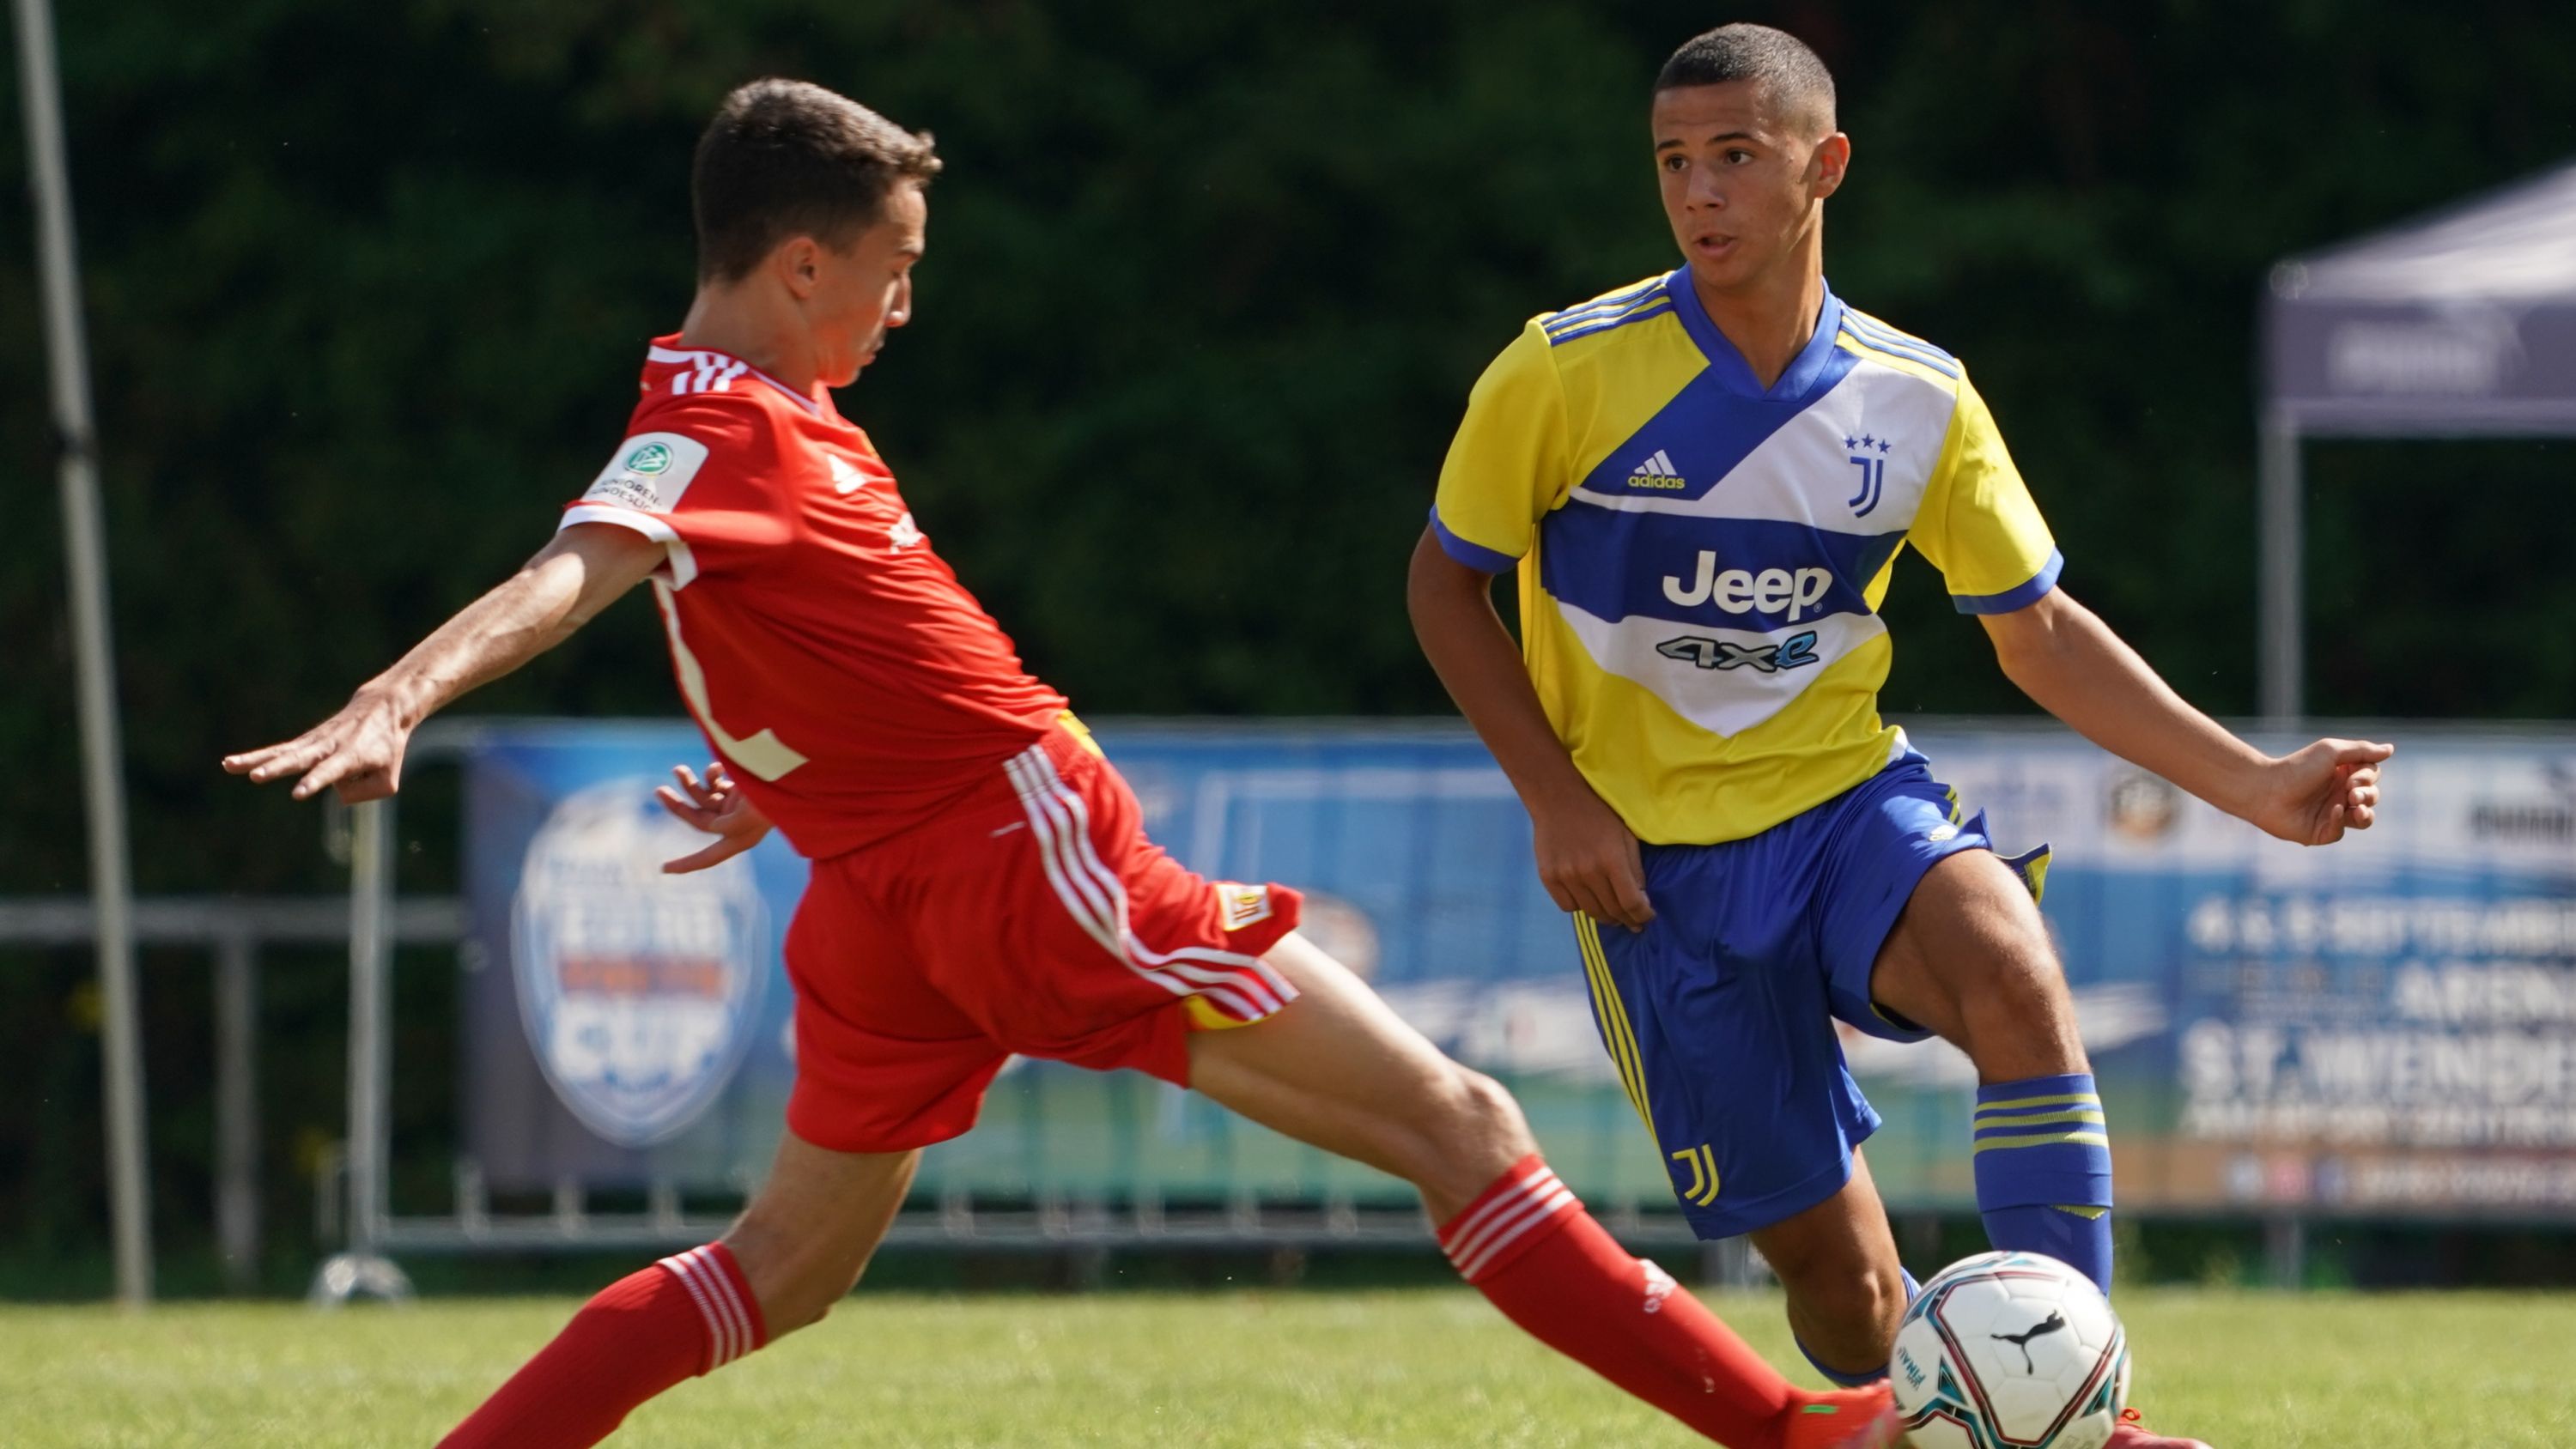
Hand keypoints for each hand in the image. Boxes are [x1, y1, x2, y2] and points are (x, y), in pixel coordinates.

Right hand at [222, 689, 411, 802]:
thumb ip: (366, 793)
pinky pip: (277, 751)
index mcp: (352, 755)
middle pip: (299, 759)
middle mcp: (329, 747)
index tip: (296, 794)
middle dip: (277, 769)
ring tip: (228, 766)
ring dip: (255, 760)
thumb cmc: (388, 747)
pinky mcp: (304, 743)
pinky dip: (255, 757)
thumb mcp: (389, 778)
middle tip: (256, 778)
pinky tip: (229, 763)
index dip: (314, 781)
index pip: (330, 771)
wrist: (381, 709)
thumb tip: (336, 791)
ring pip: (282, 753)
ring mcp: (314, 743)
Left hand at [654, 761, 771, 872]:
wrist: (795, 775)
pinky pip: (717, 784)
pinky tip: (717, 767)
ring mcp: (737, 806)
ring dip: (690, 784)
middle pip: (698, 820)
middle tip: (659, 791)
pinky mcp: (740, 789)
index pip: (709, 857)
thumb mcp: (747, 817)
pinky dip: (713, 776)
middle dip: (678, 806)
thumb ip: (724, 823)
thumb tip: (709, 825)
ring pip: (704, 798)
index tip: (664, 869)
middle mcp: (736, 825)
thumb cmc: (776, 799)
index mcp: (740, 838)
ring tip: (678, 769)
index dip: (687, 864)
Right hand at [1530, 782, 1653, 930]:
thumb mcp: (1626, 836)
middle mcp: (1589, 872)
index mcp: (1612, 860)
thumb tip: (1640, 899)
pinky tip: (1585, 897)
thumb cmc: (1598, 815)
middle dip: (1626, 920)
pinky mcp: (1549, 877)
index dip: (1642, 915)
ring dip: (1605, 916)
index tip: (1647, 917)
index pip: (1631, 902)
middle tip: (1631, 921)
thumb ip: (1635, 868)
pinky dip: (1580, 906)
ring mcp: (1566, 876)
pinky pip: (1568, 907)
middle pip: (1612, 911)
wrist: (1558, 799)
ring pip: (1590, 912)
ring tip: (1611, 913)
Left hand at [2244, 737, 2391, 845]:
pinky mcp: (2321, 831)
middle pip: (2372, 797)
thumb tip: (2391, 749)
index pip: (2372, 776)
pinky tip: (2333, 810)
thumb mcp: (2332, 751)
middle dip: (2368, 794)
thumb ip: (2362, 751)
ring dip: (2366, 813)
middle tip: (2351, 791)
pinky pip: (2341, 830)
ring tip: (2356, 805)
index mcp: (2343, 773)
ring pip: (2364, 818)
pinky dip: (2340, 821)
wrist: (2267, 789)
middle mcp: (2340, 793)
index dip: (2369, 776)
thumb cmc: (2297, 767)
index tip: (2353, 775)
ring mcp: (2332, 813)